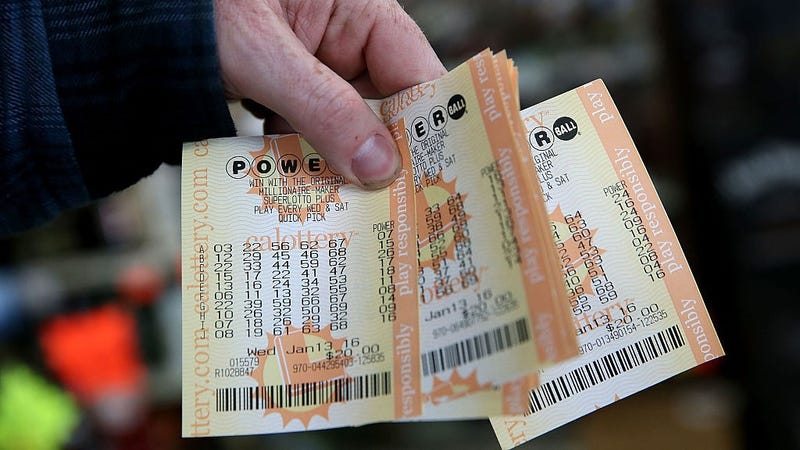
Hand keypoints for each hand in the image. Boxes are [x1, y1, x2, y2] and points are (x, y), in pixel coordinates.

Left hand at [214, 0, 445, 187]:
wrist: (133, 21)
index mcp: (358, 11)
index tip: (437, 177)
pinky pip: (313, 133)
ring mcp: (317, 70)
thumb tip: (380, 166)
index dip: (430, 125)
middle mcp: (345, 41)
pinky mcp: (289, 94)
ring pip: (349, 128)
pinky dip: (305, 158)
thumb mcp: (261, 53)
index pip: (416, 71)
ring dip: (340, 164)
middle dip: (382, 156)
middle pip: (387, 108)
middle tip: (390, 208)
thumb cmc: (199, 7)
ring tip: (341, 205)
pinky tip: (296, 184)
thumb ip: (322, 107)